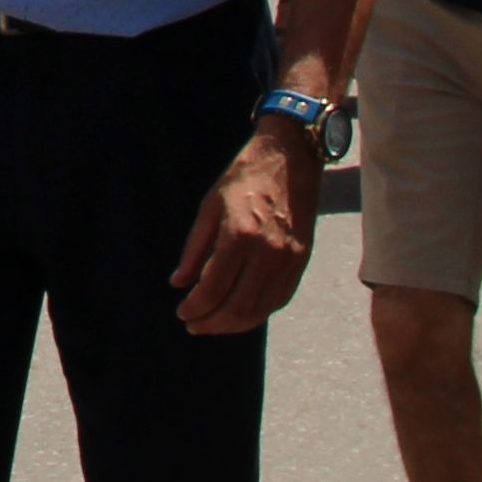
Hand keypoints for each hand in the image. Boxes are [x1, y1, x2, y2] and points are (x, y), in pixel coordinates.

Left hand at [167, 117, 323, 334]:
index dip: (195, 307)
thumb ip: (194, 249)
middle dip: (212, 323)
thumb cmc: (244, 177)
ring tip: (214, 324)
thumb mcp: (209, 206)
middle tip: (193, 325)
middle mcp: (267, 252)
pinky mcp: (302, 260)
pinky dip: (258, 312)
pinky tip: (241, 313)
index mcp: (239, 235)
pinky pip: (279, 299)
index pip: (213, 288)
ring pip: (260, 309)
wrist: (290, 157)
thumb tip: (178, 283)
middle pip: (237, 307)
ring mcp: (288, 259)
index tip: (181, 312)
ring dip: (234, 324)